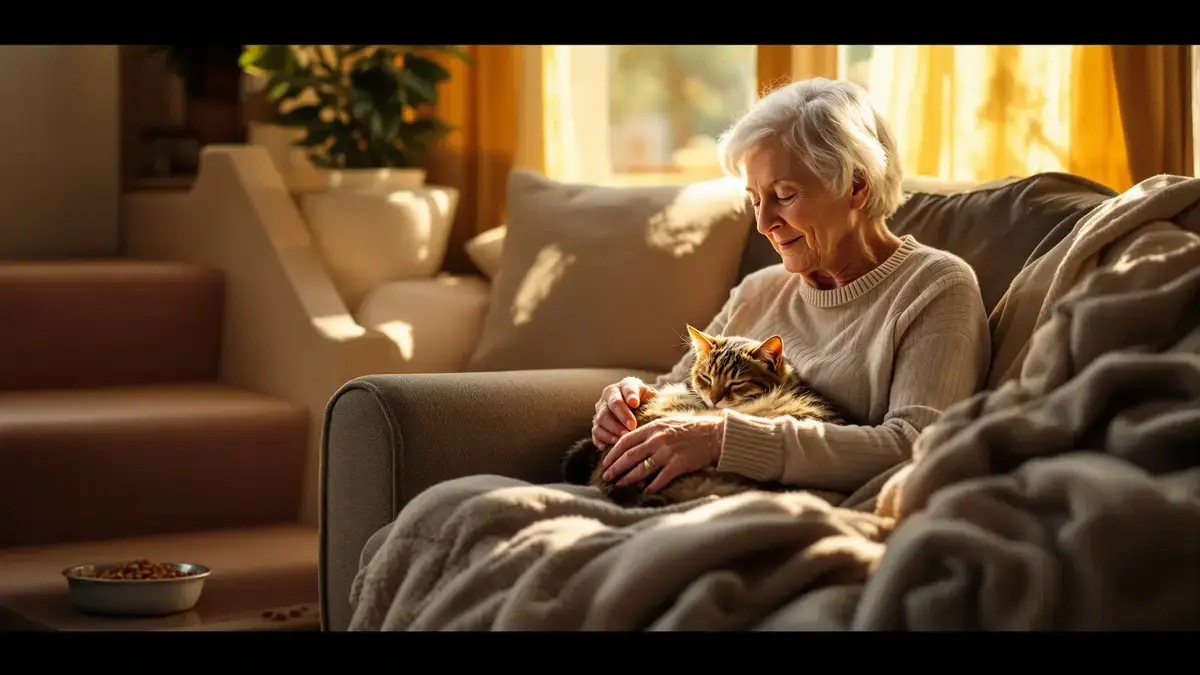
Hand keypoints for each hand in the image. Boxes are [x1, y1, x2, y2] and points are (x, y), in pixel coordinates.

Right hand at [592, 377, 656, 449]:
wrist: (636, 407)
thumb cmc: (646, 402)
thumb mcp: (651, 395)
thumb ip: (653, 398)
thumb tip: (658, 406)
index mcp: (623, 386)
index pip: (626, 390)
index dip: (630, 397)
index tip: (635, 404)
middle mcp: (609, 395)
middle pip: (611, 406)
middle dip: (621, 418)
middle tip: (632, 428)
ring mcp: (600, 410)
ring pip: (600, 420)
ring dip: (611, 430)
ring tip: (621, 439)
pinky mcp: (597, 424)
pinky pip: (594, 432)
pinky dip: (600, 439)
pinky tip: (607, 446)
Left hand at [601, 415, 723, 494]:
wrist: (715, 434)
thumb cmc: (691, 429)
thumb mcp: (667, 423)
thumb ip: (650, 432)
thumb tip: (633, 444)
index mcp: (653, 428)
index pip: (625, 441)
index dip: (613, 453)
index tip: (606, 462)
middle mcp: (657, 440)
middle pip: (629, 456)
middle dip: (615, 468)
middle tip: (606, 477)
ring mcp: (667, 453)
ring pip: (641, 469)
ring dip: (628, 479)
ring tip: (619, 485)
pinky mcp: (678, 465)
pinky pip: (660, 479)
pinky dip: (651, 487)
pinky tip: (645, 492)